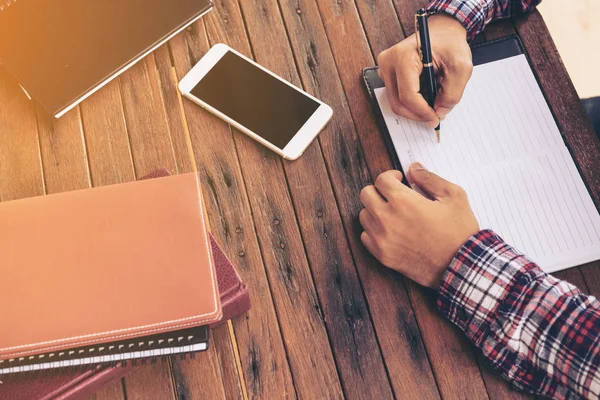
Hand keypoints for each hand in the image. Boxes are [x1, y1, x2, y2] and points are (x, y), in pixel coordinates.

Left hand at [359, 163, 478, 287]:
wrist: (460, 266)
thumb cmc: (459, 232)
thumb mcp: (453, 197)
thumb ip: (429, 178)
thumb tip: (414, 168)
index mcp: (403, 201)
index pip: (381, 180)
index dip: (390, 176)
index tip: (398, 180)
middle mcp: (387, 219)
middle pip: (366, 194)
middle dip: (379, 190)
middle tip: (392, 194)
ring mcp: (382, 239)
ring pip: (364, 215)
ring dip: (375, 210)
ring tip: (392, 213)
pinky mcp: (382, 255)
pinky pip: (365, 237)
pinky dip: (373, 230)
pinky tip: (389, 230)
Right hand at [376, 14, 471, 124]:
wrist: (442, 31)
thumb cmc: (450, 44)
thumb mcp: (461, 67)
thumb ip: (452, 93)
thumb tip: (439, 113)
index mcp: (403, 56)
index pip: (408, 95)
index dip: (422, 111)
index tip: (435, 118)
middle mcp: (388, 62)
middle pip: (398, 102)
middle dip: (417, 114)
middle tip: (434, 118)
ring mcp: (385, 68)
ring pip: (396, 102)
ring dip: (414, 109)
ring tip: (432, 103)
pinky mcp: (387, 73)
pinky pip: (396, 96)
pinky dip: (411, 102)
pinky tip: (424, 96)